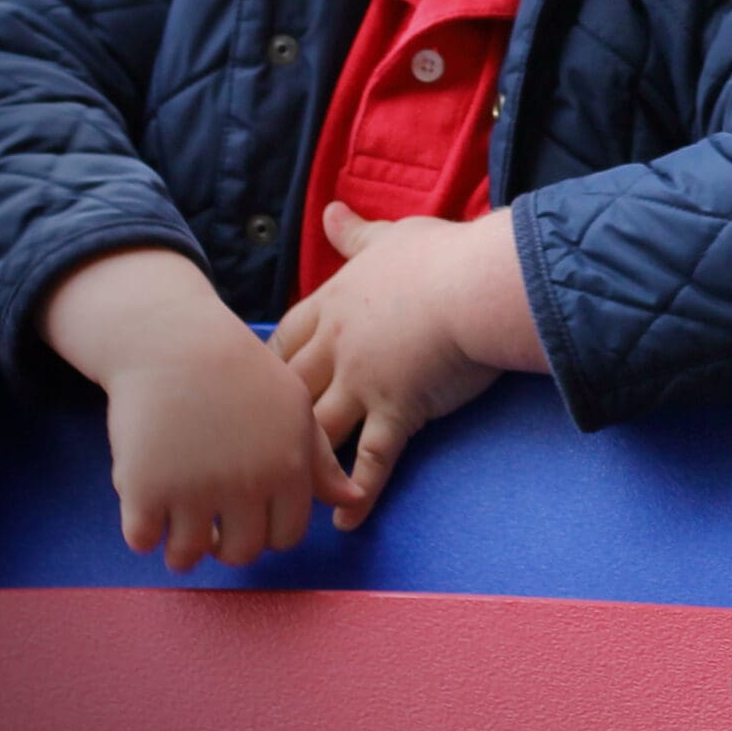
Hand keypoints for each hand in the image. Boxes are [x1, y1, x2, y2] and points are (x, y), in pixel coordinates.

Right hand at [41, 247, 360, 567]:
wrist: (176, 344)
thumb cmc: (241, 374)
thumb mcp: (294, 409)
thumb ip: (321, 461)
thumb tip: (353, 499)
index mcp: (289, 469)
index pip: (286, 536)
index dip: (266, 532)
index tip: (247, 518)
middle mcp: (245, 485)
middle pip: (240, 552)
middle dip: (225, 547)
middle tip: (210, 527)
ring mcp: (193, 489)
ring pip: (187, 556)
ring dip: (181, 550)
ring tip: (176, 525)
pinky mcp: (144, 487)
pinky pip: (142, 540)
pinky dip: (142, 533)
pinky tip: (146, 509)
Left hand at [269, 204, 526, 528]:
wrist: (477, 284)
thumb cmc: (443, 255)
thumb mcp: (394, 235)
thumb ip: (358, 232)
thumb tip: (332, 210)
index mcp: (336, 305)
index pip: (286, 341)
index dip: (271, 366)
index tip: (260, 385)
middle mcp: (338, 348)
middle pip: (288, 392)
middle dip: (270, 421)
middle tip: (254, 450)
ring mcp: (364, 383)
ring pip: (315, 432)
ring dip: (300, 465)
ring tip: (285, 496)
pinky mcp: (398, 411)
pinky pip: (369, 461)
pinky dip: (355, 494)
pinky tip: (345, 521)